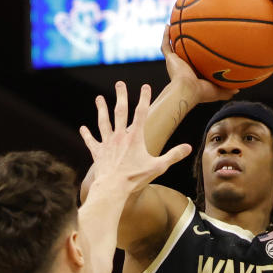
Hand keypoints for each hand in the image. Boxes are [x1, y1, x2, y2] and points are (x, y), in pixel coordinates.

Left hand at [79, 82, 192, 196]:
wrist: (113, 188)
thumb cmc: (135, 178)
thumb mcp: (159, 167)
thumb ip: (174, 155)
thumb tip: (189, 148)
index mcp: (135, 137)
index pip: (141, 113)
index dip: (144, 98)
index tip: (145, 86)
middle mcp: (120, 136)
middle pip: (120, 111)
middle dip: (121, 96)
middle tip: (120, 84)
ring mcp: (107, 143)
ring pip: (103, 122)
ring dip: (101, 109)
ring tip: (99, 98)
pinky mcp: (98, 152)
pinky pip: (91, 141)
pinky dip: (87, 135)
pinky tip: (83, 128)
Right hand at [161, 27, 234, 102]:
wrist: (188, 90)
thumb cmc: (203, 92)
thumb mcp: (219, 91)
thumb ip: (227, 90)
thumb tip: (238, 90)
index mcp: (195, 75)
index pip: (198, 65)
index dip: (200, 58)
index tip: (206, 49)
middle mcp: (185, 68)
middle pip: (185, 54)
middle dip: (187, 46)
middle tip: (191, 35)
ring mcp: (176, 63)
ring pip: (174, 48)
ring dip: (173, 39)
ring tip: (175, 27)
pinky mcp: (170, 59)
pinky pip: (166, 45)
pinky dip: (165, 36)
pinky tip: (166, 26)